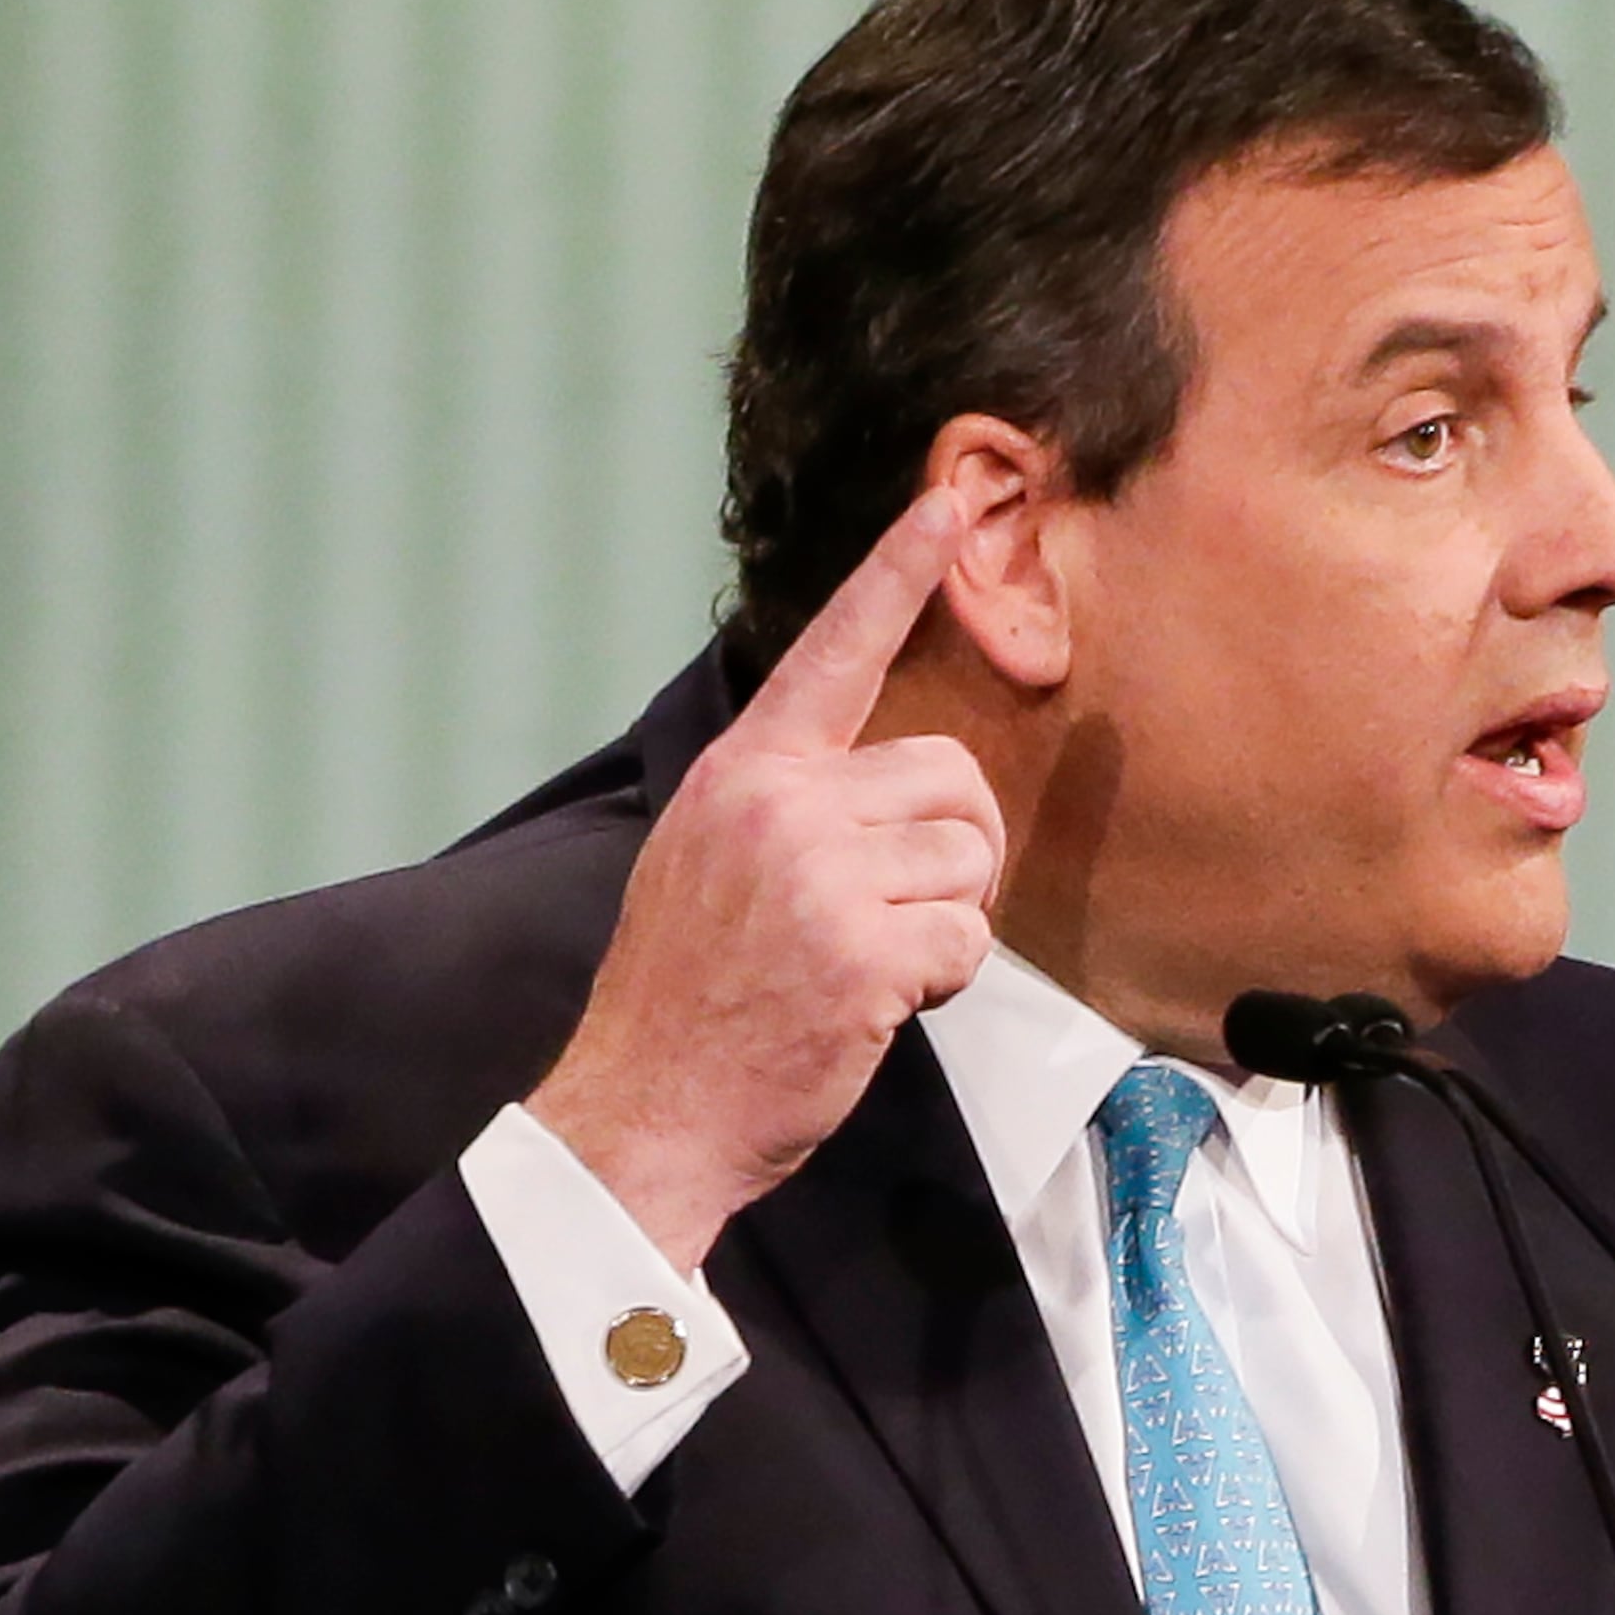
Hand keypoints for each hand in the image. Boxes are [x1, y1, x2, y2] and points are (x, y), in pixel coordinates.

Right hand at [530, 494, 1005, 1270]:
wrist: (644, 1110)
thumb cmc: (693, 1000)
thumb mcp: (711, 862)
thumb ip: (792, 805)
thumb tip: (899, 785)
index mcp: (742, 773)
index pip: (833, 650)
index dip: (897, 574)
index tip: (949, 503)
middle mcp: (778, 806)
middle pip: (951, 775)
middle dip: (957, 853)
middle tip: (901, 919)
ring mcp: (818, 875)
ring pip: (970, 858)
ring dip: (950, 925)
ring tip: (871, 966)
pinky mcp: (861, 951)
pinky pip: (968, 940)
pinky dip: (944, 985)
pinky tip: (876, 1007)